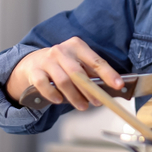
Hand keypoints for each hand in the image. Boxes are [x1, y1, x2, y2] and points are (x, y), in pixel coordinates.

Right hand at [5, 37, 123, 110]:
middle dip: (90, 90)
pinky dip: (53, 94)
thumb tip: (108, 89)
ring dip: (74, 96)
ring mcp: (47, 60)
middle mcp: (61, 50)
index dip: (108, 74)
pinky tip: (59, 100)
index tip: (118, 85)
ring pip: (63, 80)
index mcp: (77, 46)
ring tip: (82, 106)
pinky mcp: (35, 71)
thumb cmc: (61, 65)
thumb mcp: (77, 63)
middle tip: (98, 101)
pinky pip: (45, 85)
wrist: (33, 63)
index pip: (96, 61)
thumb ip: (91, 74)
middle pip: (78, 72)